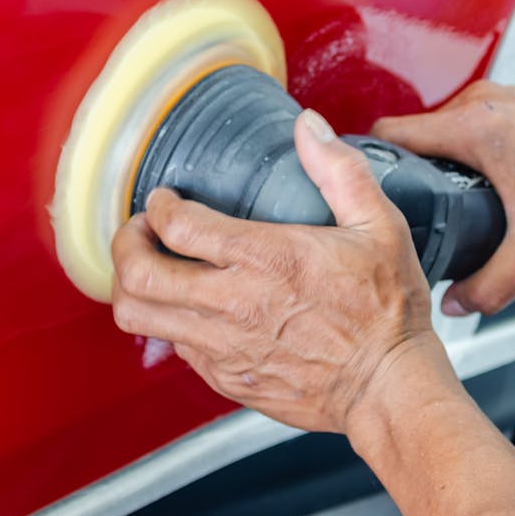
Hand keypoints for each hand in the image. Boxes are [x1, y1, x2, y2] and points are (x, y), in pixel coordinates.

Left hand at [110, 109, 443, 432]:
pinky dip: (167, 322)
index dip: (158, 205)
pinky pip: (171, 346)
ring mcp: (223, 346)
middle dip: (125, 243)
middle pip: (137, 273)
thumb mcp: (379, 226)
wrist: (389, 389)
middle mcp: (233, 304)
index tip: (164, 199)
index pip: (176, 224)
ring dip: (132, 285)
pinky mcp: (224, 377)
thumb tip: (309, 126)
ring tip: (150, 268)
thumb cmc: (386, 311)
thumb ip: (339, 170)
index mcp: (265, 258)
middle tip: (140, 231)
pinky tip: (191, 307)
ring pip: (138, 315)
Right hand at [372, 81, 514, 315]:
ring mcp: (499, 102)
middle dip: (403, 171)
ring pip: (438, 130)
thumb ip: (487, 288)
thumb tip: (453, 304)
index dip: (367, 164)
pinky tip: (470, 185)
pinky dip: (458, 153)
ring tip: (435, 199)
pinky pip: (463, 127)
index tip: (358, 187)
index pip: (389, 133)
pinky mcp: (513, 109)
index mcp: (474, 129)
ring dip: (432, 161)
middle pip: (411, 135)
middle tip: (401, 209)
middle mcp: (482, 105)